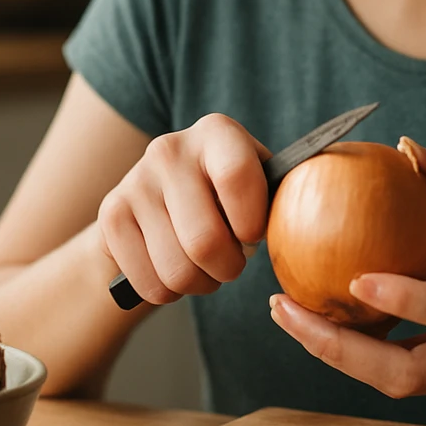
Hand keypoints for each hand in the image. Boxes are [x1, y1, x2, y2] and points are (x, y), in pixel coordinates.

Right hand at [97, 113, 270, 305]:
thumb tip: (315, 213)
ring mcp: (134, 181)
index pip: (237, 177)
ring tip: (206, 269)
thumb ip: (284, 194)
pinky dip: (169, 292)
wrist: (160, 199)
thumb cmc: (230, 195)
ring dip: (200, 284)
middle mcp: (169, 150)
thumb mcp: (260, 181)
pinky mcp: (111, 215)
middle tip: (232, 263)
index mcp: (217, 132)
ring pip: (177, 270)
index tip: (253, 236)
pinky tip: (175, 270)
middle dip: (228, 268)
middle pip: (204, 241)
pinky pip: (149, 282)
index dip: (251, 222)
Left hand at [269, 138, 425, 401]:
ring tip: (285, 312)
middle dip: (340, 349)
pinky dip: (351, 353)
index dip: (410, 301)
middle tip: (286, 307)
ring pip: (395, 384)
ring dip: (334, 353)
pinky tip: (312, 318)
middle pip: (411, 373)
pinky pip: (396, 377)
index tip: (357, 278)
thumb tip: (405, 146)